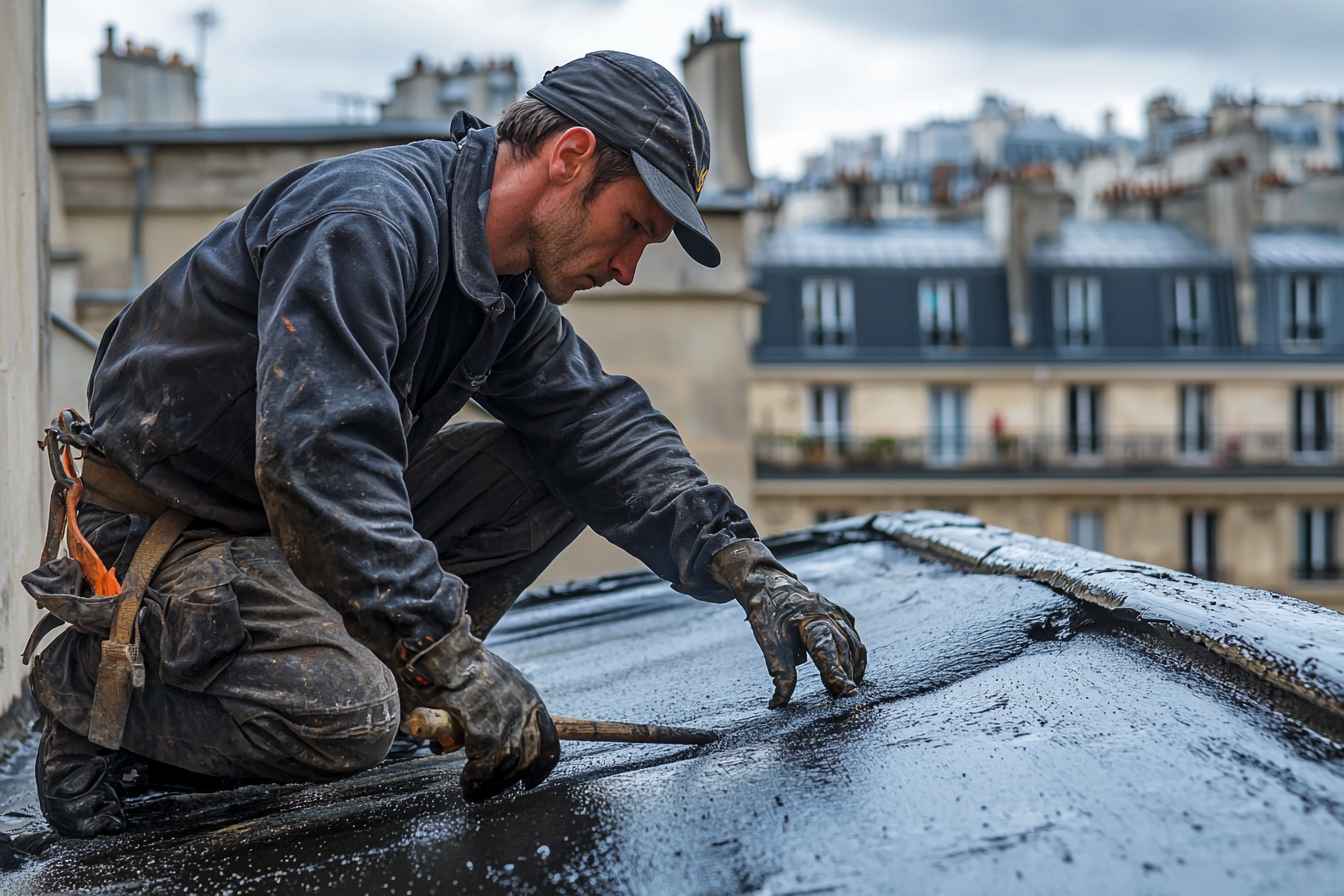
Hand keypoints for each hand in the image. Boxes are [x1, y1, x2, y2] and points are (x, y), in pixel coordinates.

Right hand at [397, 616, 559, 800]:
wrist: (443, 649)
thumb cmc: (459, 665)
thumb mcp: (491, 682)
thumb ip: (491, 709)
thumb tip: (476, 735)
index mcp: (528, 698)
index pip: (549, 740)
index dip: (541, 766)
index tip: (531, 781)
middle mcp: (523, 710)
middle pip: (529, 758)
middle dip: (511, 778)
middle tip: (490, 788)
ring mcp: (505, 720)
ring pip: (507, 765)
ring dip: (491, 782)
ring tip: (473, 789)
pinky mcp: (483, 727)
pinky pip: (484, 764)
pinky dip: (475, 778)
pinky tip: (466, 782)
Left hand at [711, 540, 866, 707]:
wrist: (768, 583)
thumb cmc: (767, 611)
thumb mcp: (768, 640)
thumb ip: (780, 670)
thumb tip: (780, 702)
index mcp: (810, 618)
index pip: (828, 649)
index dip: (837, 671)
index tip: (846, 690)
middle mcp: (829, 614)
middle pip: (844, 649)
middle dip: (847, 674)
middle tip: (844, 697)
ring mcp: (837, 613)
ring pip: (854, 643)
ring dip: (853, 667)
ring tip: (845, 688)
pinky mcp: (839, 614)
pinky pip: (853, 635)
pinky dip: (854, 654)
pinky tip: (850, 667)